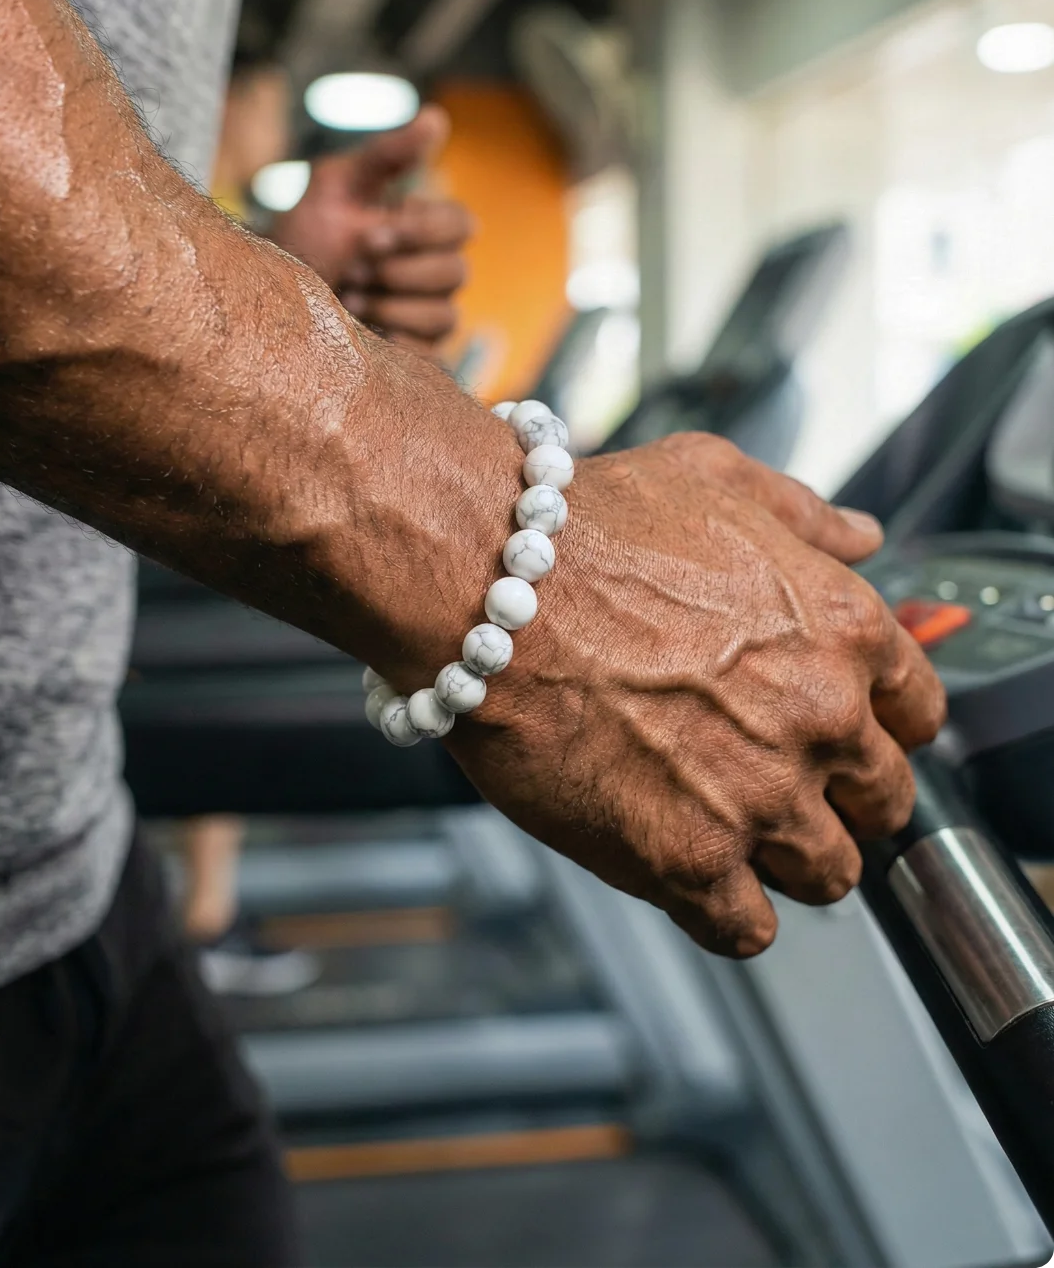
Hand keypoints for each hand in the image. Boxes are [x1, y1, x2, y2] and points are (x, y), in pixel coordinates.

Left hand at [271, 105, 472, 353]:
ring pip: (444, 314)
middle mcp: (435, 271)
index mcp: (424, 227)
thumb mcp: (335, 187)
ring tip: (349, 300)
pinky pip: (429, 352)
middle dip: (397, 272)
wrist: (272, 301)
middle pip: (457, 272)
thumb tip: (436, 117)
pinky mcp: (418, 353)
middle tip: (353, 269)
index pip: (463, 224)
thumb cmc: (304, 238)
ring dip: (389, 306)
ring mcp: (429, 314)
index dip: (421, 231)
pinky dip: (392, 340)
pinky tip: (362, 331)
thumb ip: (387, 156)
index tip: (370, 235)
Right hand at [448, 433, 945, 958]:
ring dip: (787, 862)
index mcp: (842, 628)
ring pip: (828, 874)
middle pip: (882, 804)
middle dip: (838, 801)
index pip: (917, 714)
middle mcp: (821, 716)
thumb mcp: (715, 477)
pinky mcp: (689, 859)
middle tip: (780, 788)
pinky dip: (727, 913)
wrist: (488, 585)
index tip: (844, 739)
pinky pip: (748, 929)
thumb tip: (860, 538)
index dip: (877, 729)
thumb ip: (804, 514)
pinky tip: (691, 876)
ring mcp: (761, 796)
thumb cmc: (586, 530)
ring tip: (731, 835)